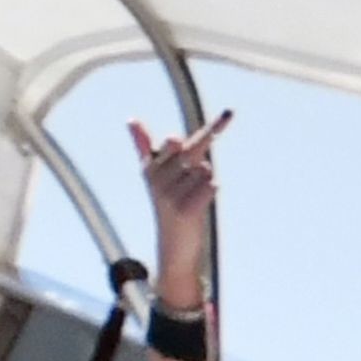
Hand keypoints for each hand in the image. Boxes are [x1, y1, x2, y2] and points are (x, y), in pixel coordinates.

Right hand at [128, 111, 231, 289]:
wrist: (174, 247)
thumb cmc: (168, 204)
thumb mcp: (156, 175)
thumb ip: (145, 146)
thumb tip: (131, 120)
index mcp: (149, 168)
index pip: (173, 142)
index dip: (200, 129)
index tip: (229, 114)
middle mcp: (156, 181)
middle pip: (194, 152)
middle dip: (198, 162)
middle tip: (187, 183)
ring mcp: (169, 196)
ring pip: (205, 169)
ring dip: (204, 182)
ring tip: (190, 199)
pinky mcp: (185, 210)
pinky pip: (211, 185)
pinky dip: (209, 192)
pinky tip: (196, 207)